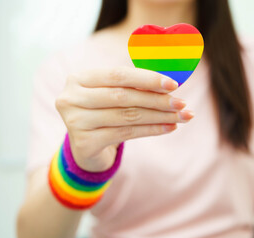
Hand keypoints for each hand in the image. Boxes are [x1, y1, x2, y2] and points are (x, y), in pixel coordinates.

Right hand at [55, 67, 193, 171]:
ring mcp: (75, 122)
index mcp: (79, 79)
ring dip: (159, 116)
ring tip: (181, 116)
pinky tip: (168, 128)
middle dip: (157, 100)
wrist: (86, 147)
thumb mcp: (112, 95)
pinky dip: (151, 130)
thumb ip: (133, 86)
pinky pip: (125, 134)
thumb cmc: (104, 113)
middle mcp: (71, 99)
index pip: (118, 75)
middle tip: (182, 104)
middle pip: (123, 96)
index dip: (147, 79)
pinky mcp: (84, 143)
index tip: (173, 84)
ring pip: (127, 116)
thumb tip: (170, 84)